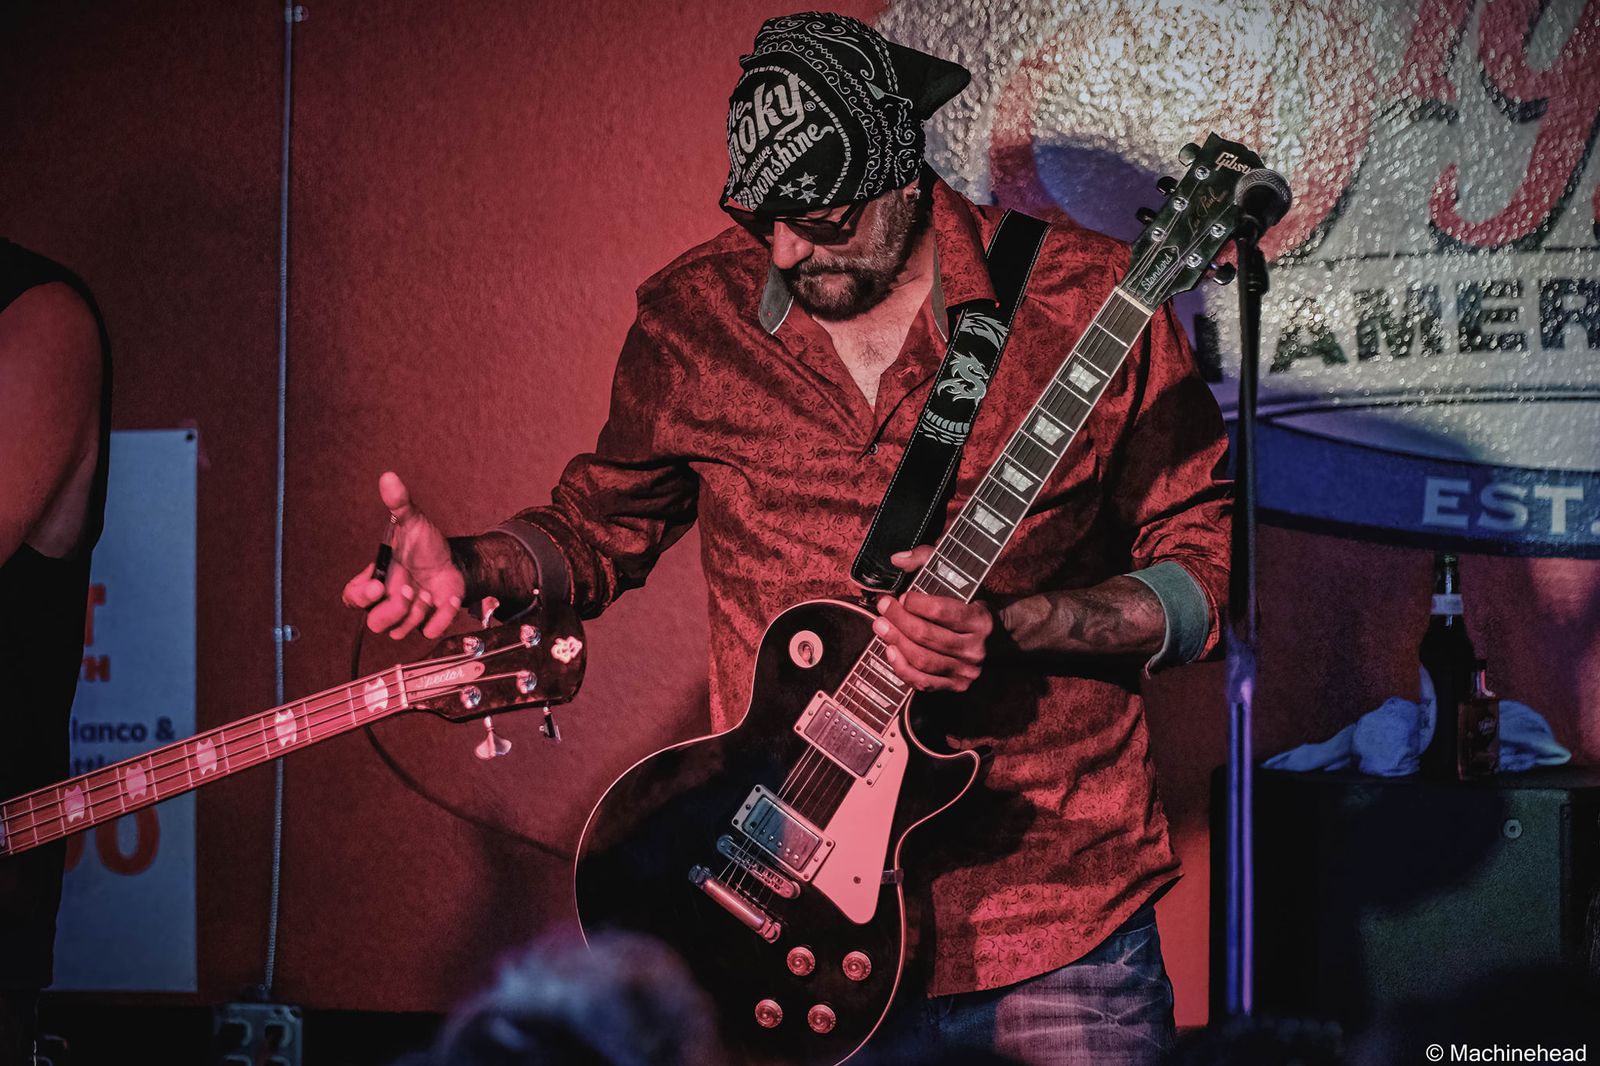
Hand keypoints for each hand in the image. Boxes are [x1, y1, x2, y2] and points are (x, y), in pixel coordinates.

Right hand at [340, 471, 465, 639]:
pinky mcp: (429, 623)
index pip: (352, 598)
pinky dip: (439, 617)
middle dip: (392, 609)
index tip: (379, 585)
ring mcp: (408, 616)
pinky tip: (446, 598)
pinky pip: (429, 632)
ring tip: (428, 590)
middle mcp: (387, 602)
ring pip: (399, 631)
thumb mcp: (412, 523)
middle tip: (410, 589)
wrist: (455, 561)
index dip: (361, 596)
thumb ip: (399, 504)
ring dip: (417, 611)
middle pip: (374, 624)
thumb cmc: (425, 546)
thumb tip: (389, 478)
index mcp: (375, 580)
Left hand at [871, 545, 996, 692]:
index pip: (942, 612)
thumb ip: (927, 559)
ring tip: (880, 626)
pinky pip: (923, 682)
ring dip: (895, 641)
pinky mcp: (956, 686)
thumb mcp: (958, 577)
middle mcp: (976, 649)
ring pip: (922, 659)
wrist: (997, 637)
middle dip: (898, 620)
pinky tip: (890, 651)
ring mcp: (966, 671)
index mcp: (980, 620)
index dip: (916, 604)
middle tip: (882, 607)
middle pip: (926, 636)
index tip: (901, 597)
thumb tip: (897, 558)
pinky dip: (901, 668)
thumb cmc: (971, 603)